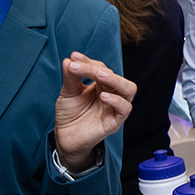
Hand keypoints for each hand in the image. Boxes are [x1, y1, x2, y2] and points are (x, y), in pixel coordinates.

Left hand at [54, 53, 134, 172]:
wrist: (65, 137)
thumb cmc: (70, 114)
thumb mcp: (68, 92)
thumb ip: (70, 76)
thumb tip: (69, 59)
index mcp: (102, 84)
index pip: (100, 68)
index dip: (87, 61)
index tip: (74, 57)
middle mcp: (112, 93)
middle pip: (113, 75)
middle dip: (96, 68)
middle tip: (79, 66)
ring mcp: (115, 107)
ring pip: (128, 89)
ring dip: (115, 79)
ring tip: (99, 75)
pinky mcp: (116, 120)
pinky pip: (125, 108)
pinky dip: (116, 100)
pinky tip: (103, 96)